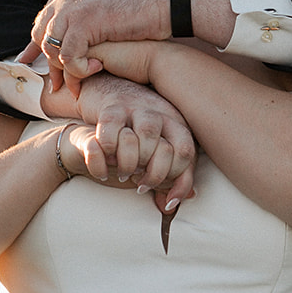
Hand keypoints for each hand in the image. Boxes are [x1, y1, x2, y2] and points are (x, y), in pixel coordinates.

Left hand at [22, 0, 169, 91]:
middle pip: (42, 32)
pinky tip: (96, 70)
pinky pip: (68, 55)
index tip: (31, 60)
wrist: (171, 1)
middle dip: (47, 61)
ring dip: (65, 70)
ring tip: (80, 84)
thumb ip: (92, 13)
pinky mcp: (85, 21)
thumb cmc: (151, 6)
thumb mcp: (112, 3)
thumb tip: (83, 32)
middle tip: (56, 84)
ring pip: (52, 46)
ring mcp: (75, 5)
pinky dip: (78, 69)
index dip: (38, 42)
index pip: (46, 16)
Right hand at [76, 71, 195, 204]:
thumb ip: (173, 173)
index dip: (173, 177)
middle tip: (139, 181)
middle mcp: (156, 112)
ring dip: (129, 165)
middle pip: (163, 149)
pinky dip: (105, 158)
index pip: (186, 153)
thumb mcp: (158, 148)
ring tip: (123, 173)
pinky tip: (106, 164)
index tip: (157, 187)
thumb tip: (178, 200)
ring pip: (137, 140)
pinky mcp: (108, 110)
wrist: (105, 92)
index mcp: (174, 121)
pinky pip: (108, 138)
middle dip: (151, 175)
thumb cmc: (135, 132)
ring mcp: (132, 108)